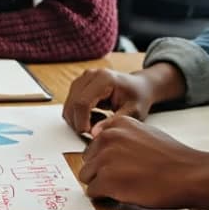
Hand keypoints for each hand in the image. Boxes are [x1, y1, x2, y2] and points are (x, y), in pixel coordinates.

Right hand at [62, 63, 184, 136]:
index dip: (81, 121)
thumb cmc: (138, 97)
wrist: (140, 86)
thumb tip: (94, 134)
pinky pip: (70, 104)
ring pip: (69, 105)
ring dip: (78, 119)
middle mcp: (90, 75)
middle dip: (79, 123)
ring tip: (98, 122)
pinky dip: (78, 115)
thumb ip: (113, 122)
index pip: (82, 102)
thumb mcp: (132, 113)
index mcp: (104, 79)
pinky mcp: (79, 84)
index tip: (89, 134)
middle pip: (72, 104)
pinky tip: (94, 116)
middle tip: (94, 132)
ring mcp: (83, 78)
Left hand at [78, 115, 208, 209]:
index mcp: (117, 124)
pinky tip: (125, 193)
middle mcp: (107, 137)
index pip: (95, 143)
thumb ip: (123, 136)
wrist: (188, 174)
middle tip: (124, 177)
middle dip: (101, 171)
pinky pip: (92, 192)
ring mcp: (105, 158)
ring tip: (126, 185)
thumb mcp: (146, 133)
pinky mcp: (105, 180)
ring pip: (87, 176)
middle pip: (89, 160)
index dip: (106, 158)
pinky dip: (105, 196)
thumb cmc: (172, 158)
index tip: (120, 164)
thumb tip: (107, 146)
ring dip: (102, 184)